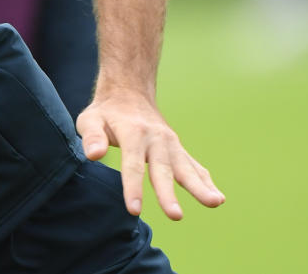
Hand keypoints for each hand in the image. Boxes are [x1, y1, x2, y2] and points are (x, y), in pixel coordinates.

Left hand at [76, 88, 223, 220]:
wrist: (129, 92)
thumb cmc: (106, 112)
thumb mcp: (90, 119)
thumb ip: (91, 136)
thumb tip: (94, 155)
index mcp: (132, 131)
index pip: (132, 163)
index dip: (133, 187)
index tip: (134, 210)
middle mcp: (156, 137)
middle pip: (162, 168)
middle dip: (168, 193)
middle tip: (175, 216)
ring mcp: (170, 143)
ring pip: (185, 167)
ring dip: (199, 186)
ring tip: (215, 202)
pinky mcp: (177, 149)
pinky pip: (193, 165)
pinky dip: (205, 181)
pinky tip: (216, 197)